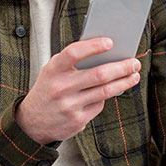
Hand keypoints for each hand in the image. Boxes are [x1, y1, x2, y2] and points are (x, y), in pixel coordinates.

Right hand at [15, 37, 140, 144]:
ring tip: (134, 75)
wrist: (32, 123)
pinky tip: (113, 90)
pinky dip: (107, 96)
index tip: (110, 42)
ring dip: (124, 82)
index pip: (74, 53)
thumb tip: (103, 51)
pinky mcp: (77, 121)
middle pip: (99, 74)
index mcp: (53, 70)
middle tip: (134, 62)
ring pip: (105, 91)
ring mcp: (69, 106)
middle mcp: (61, 87)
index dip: (93, 46)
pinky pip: (100, 104)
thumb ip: (71, 61)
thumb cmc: (48, 90)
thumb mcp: (52, 72)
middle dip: (121, 67)